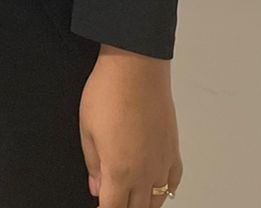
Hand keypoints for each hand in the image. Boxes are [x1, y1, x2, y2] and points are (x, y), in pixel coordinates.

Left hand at [79, 46, 182, 207]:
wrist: (136, 68)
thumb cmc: (108, 92)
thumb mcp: (87, 130)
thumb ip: (93, 164)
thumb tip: (96, 187)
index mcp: (119, 171)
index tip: (99, 207)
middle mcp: (145, 172)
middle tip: (112, 201)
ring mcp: (162, 163)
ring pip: (156, 201)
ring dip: (143, 205)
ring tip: (130, 200)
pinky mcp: (173, 150)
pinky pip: (172, 183)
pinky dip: (164, 192)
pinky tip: (156, 190)